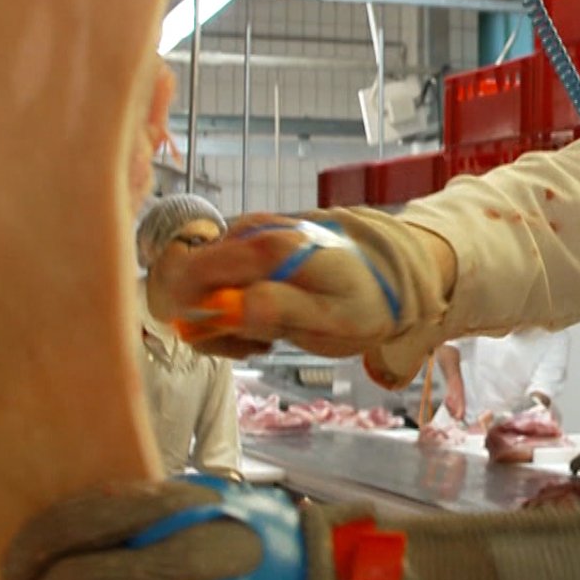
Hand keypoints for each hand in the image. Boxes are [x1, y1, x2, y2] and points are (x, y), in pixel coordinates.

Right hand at [153, 208, 453, 384]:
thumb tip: (224, 308)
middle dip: (210, 324)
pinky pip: (218, 285)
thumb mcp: (329, 319)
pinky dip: (233, 313)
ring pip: (201, 288)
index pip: (190, 274)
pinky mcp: (247, 249)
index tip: (232, 342)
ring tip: (266, 339)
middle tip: (254, 346)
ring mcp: (246, 238)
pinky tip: (264, 326)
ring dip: (224, 324)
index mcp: (266, 247)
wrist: (392, 277)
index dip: (193, 317)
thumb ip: (276, 311)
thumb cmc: (365, 302)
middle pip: (187, 283)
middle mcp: (249, 233)